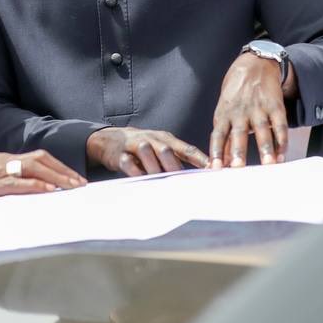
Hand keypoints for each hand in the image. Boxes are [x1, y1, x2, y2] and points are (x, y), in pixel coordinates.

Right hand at [0, 151, 86, 209]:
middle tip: (80, 183)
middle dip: (63, 170)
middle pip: (40, 159)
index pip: (35, 158)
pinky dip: (35, 185)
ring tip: (72, 187)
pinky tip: (49, 191)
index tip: (72, 179)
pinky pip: (16, 182)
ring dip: (56, 176)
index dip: (57, 167)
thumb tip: (18, 194)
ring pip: (33, 167)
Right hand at [86, 126, 208, 175]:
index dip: (199, 159)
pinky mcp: (120, 154)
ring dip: (154, 168)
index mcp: (166, 139)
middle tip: (183, 183)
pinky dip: (135, 172)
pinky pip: (128, 163)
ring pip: (147, 152)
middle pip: (166, 150)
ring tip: (161, 182)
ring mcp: (135, 145)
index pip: (186, 148)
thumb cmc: (143, 146)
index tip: (211, 169)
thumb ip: (177, 160)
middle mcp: (152, 139)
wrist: (110, 139)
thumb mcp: (161, 148)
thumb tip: (199, 175)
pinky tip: (141, 180)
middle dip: (175, 167)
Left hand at [209, 53, 289, 167]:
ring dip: (265, 148)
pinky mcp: (275, 105)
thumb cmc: (236, 90)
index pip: (217, 135)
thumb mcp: (225, 109)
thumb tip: (222, 161)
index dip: (216, 151)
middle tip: (238, 168)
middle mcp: (240, 111)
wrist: (255, 64)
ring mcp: (258, 108)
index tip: (215, 168)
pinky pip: (280, 125)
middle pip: (238, 134)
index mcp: (224, 113)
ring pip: (262, 130)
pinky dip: (282, 140)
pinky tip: (283, 154)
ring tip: (268, 165)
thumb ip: (225, 135)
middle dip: (238, 151)